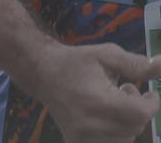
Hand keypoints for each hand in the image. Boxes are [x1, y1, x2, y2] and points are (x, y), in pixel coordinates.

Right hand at [32, 42, 160, 141]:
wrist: (40, 72)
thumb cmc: (75, 61)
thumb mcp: (106, 55)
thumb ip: (137, 64)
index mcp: (97, 101)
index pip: (140, 114)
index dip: (151, 104)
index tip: (149, 93)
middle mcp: (90, 123)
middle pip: (135, 127)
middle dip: (137, 111)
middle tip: (125, 91)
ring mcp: (82, 136)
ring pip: (125, 139)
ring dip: (127, 123)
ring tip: (113, 104)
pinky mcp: (76, 142)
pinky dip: (115, 133)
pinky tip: (105, 117)